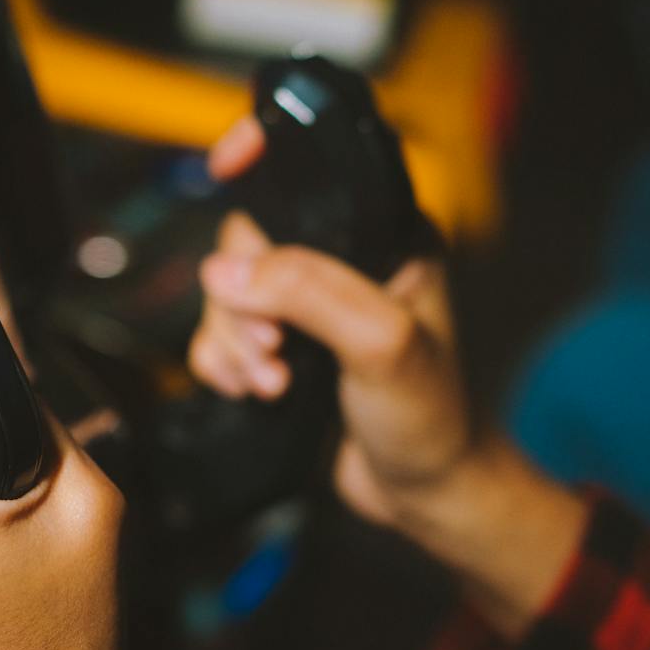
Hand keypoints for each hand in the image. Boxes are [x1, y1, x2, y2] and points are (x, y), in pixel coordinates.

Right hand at [191, 117, 586, 634]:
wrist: (427, 494)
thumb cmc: (432, 417)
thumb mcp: (382, 344)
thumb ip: (311, 293)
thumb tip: (228, 272)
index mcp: (385, 236)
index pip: (316, 171)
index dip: (266, 156)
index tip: (227, 163)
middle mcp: (343, 262)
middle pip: (250, 242)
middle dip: (244, 299)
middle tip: (274, 346)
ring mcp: (308, 307)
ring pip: (227, 293)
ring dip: (234, 341)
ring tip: (273, 381)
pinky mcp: (281, 347)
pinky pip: (218, 335)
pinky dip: (222, 363)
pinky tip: (256, 390)